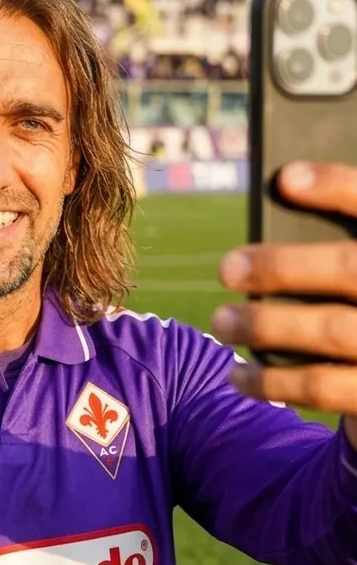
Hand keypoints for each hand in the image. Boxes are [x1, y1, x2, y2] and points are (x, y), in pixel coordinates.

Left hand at [212, 161, 356, 450]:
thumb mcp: (355, 266)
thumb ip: (337, 243)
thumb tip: (278, 202)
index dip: (335, 186)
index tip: (285, 178)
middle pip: (350, 269)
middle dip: (283, 266)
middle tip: (227, 268)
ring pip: (331, 331)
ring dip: (266, 326)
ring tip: (221, 323)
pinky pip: (321, 386)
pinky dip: (271, 381)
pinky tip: (237, 375)